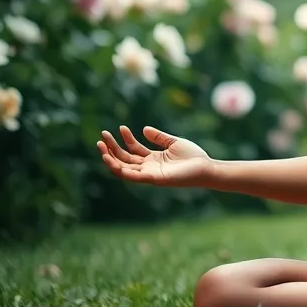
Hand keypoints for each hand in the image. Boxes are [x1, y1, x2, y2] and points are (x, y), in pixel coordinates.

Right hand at [97, 125, 212, 187]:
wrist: (205, 167)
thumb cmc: (193, 156)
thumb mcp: (173, 142)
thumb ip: (158, 137)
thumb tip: (144, 129)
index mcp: (153, 159)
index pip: (133, 149)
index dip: (125, 139)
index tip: (121, 127)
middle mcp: (148, 167)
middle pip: (124, 159)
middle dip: (112, 148)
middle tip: (103, 135)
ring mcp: (149, 174)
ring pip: (123, 168)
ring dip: (110, 158)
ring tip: (101, 145)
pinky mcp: (153, 179)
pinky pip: (132, 176)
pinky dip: (119, 169)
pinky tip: (110, 159)